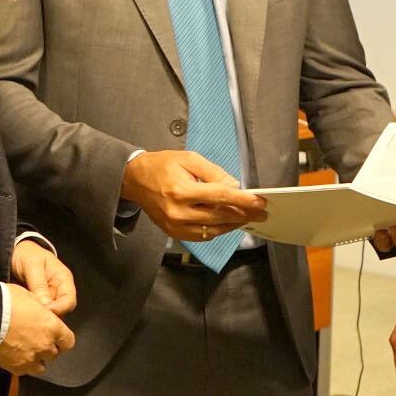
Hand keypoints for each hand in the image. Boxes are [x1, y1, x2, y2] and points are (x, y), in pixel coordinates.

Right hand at [0, 285, 74, 376]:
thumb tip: (43, 310)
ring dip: (37, 360)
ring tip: (27, 351)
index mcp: (52, 327)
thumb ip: (40, 306)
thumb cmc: (7, 302)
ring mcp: (31, 359)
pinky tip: (15, 356)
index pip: (68, 341)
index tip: (57, 336)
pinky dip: (22, 365)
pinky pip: (24, 371)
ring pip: (41, 367)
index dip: (62, 339)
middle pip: (54, 354)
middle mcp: (45, 346)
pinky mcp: (16, 367)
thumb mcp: (28, 295)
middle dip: (48, 348)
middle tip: (37, 339)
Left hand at [10, 239, 76, 316]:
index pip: (69, 301)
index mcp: (63, 279)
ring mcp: (48, 297)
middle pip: (61, 311)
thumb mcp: (32, 264)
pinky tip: (23, 313)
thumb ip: (39, 284)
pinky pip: (38, 312)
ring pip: (49, 314)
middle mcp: (59, 290)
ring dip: (39, 316)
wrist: (15, 252)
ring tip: (26, 314)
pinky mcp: (38, 302)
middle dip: (48, 315)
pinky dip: (32, 315)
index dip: (59, 309)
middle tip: (33, 316)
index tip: (45, 313)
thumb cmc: (27, 254)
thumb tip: (46, 304)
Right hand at [120, 149, 267, 242]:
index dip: (243, 200)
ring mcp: (176, 226)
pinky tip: (227, 222)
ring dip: (233, 224)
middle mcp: (178, 212)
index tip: (259, 202)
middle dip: (244, 214)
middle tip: (260, 212)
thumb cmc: (162, 166)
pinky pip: (203, 236)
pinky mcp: (174, 233)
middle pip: (220, 216)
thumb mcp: (189, 159)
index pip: (220, 197)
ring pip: (214, 230)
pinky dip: (218, 230)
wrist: (135, 180)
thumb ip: (213, 173)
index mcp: (181, 190)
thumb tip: (234, 187)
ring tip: (247, 217)